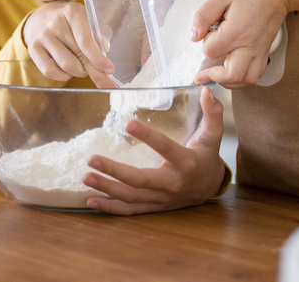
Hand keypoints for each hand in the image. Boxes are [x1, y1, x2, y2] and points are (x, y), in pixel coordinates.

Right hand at [22, 1, 115, 86]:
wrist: (41, 17)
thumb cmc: (71, 22)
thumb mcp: (87, 21)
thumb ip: (100, 36)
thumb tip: (104, 57)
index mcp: (73, 12)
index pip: (86, 41)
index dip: (98, 59)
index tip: (109, 70)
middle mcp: (55, 22)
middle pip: (78, 56)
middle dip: (92, 69)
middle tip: (97, 70)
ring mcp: (42, 35)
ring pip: (65, 66)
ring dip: (78, 72)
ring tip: (82, 67)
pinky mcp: (33, 48)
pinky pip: (50, 72)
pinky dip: (63, 76)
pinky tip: (67, 71)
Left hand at [82, 86, 225, 214]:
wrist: (210, 188)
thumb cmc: (207, 156)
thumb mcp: (213, 135)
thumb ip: (212, 112)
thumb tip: (206, 88)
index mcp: (186, 163)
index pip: (165, 148)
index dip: (148, 137)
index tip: (127, 124)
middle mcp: (172, 184)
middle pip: (140, 180)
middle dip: (114, 171)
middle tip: (92, 159)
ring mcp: (161, 199)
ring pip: (131, 197)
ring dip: (107, 188)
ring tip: (86, 177)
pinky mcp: (154, 207)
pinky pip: (130, 210)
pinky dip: (110, 207)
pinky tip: (91, 200)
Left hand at [191, 0, 288, 88]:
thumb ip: (204, 15)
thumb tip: (193, 36)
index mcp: (237, 31)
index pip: (211, 50)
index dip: (205, 43)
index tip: (207, 33)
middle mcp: (250, 45)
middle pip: (232, 75)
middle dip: (214, 76)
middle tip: (203, 73)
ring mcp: (260, 50)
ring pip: (247, 80)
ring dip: (230, 81)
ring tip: (218, 74)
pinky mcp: (265, 51)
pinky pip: (256, 73)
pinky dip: (244, 77)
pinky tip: (235, 68)